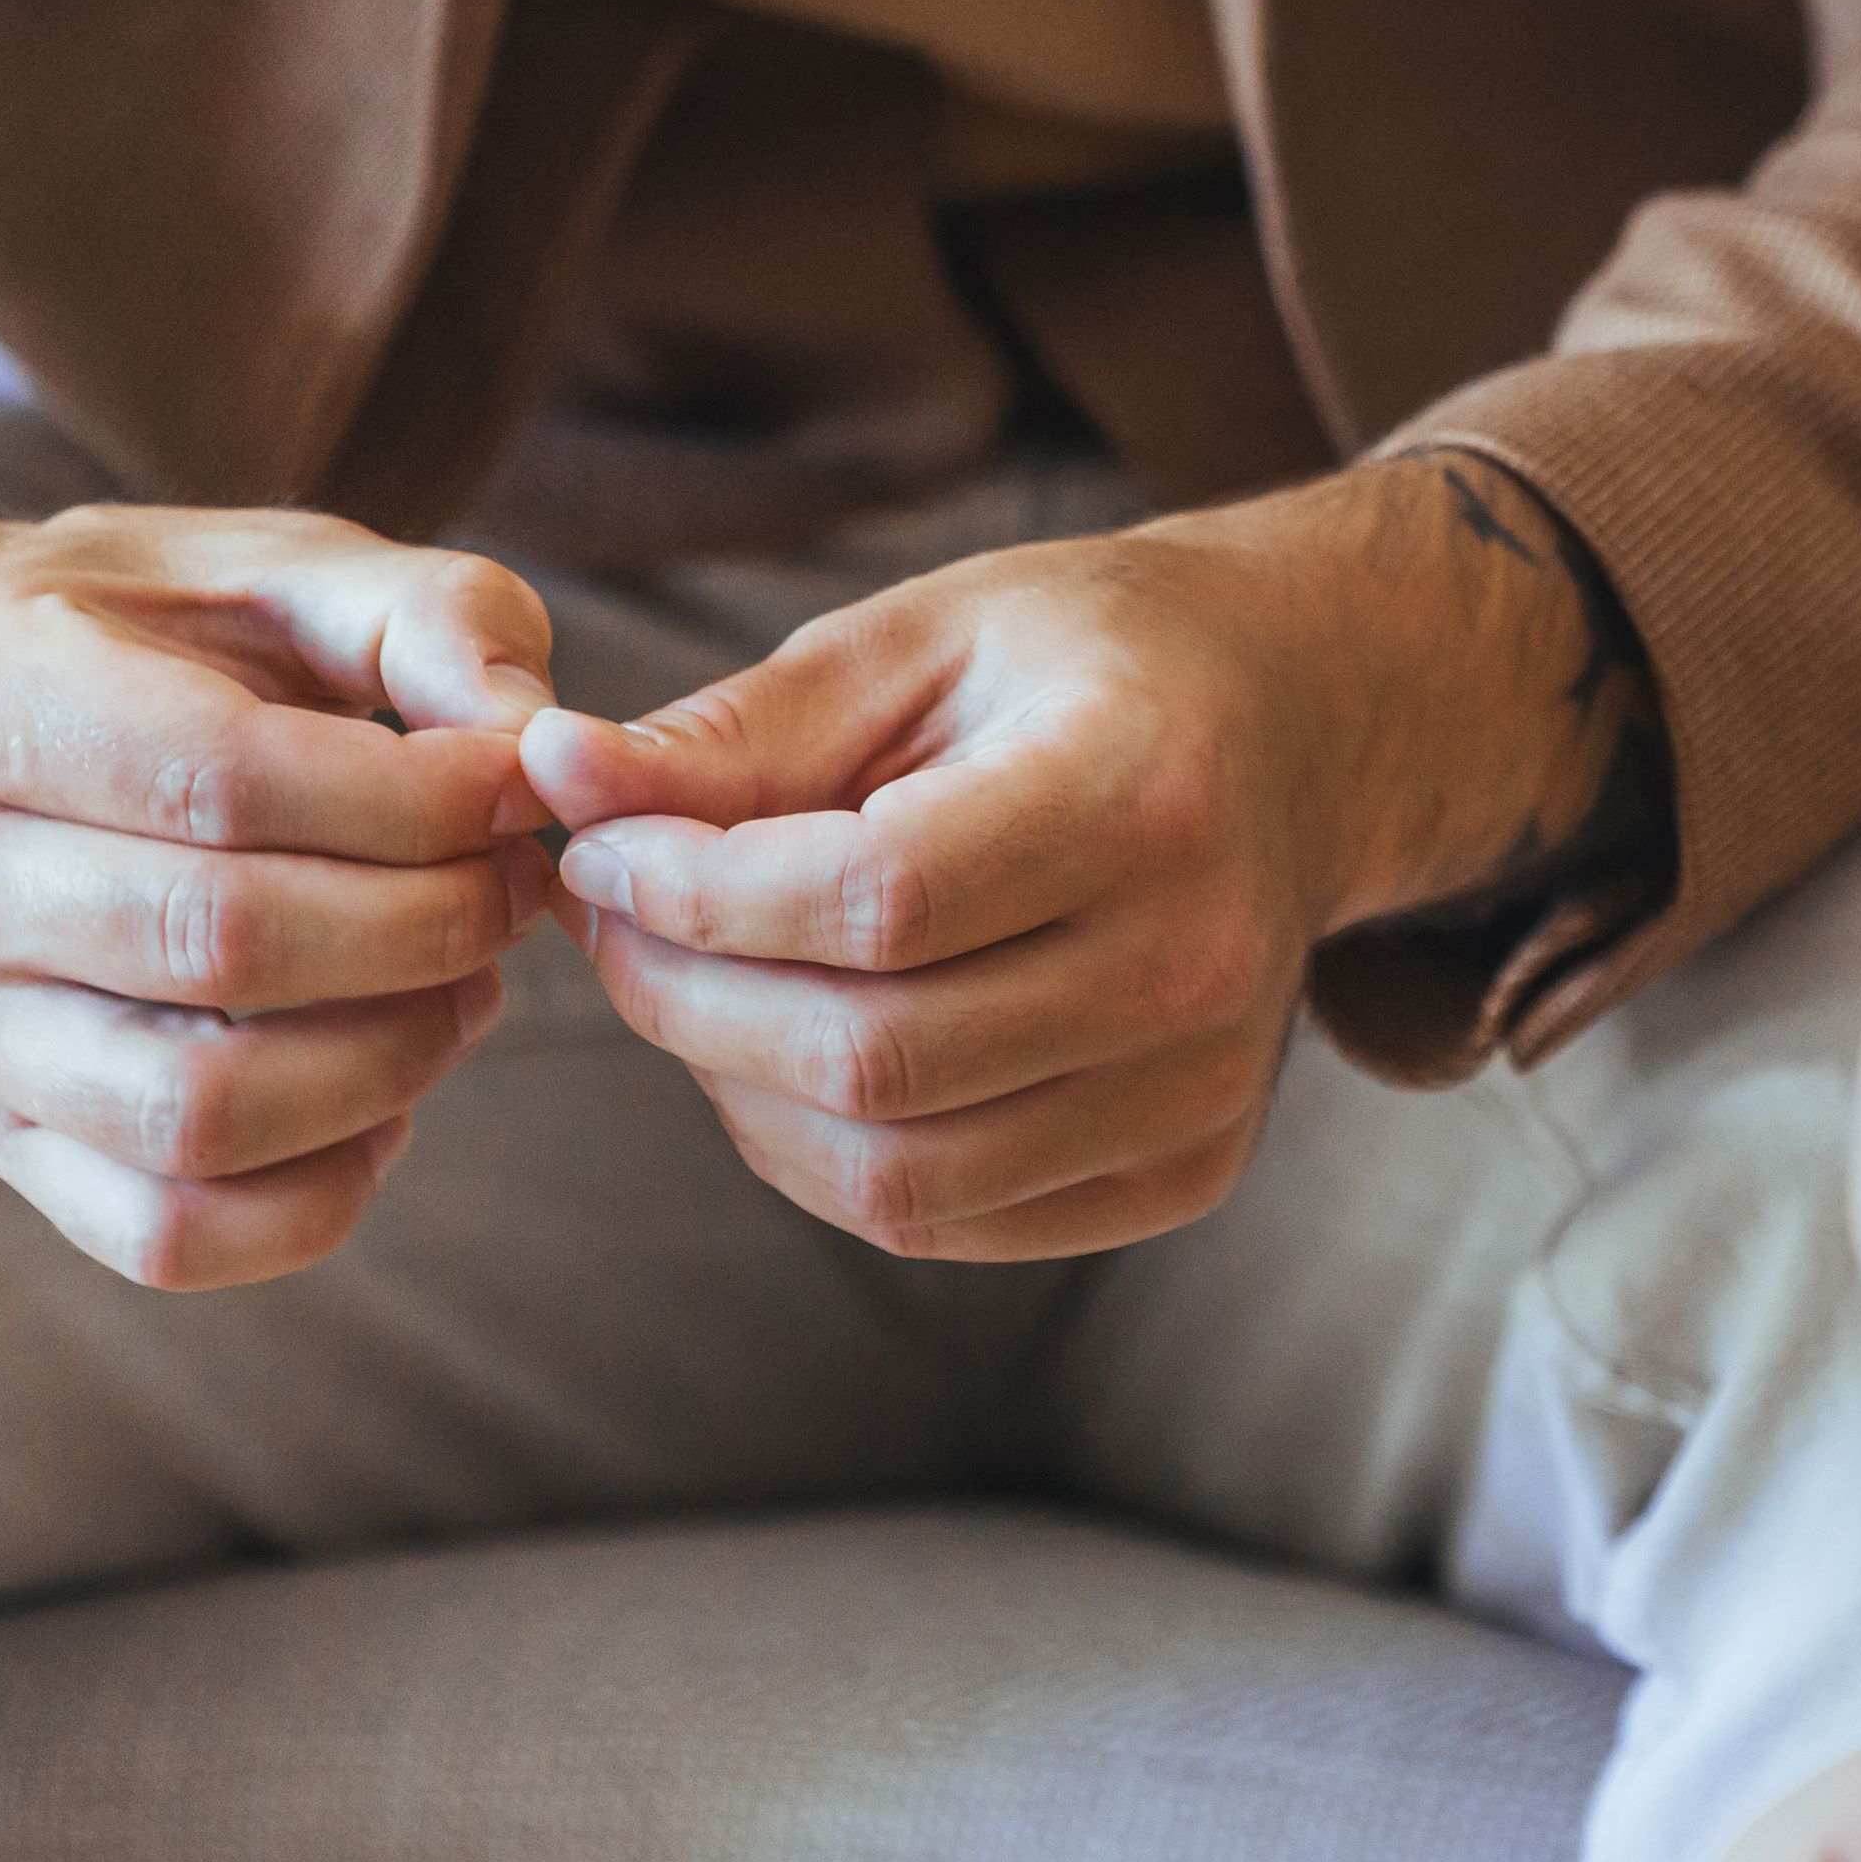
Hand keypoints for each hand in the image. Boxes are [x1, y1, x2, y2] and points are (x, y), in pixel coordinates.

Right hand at [0, 474, 564, 1288]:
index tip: (521, 784)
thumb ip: (435, 617)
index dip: (417, 797)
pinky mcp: (3, 1142)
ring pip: (196, 1111)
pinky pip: (171, 1234)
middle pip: (221, 943)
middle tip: (517, 884)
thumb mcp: (289, 567)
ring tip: (469, 982)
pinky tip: (389, 1094)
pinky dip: (323, 1191)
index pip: (221, 777)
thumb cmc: (166, 637)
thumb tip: (536, 743)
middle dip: (430, 921)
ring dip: (393, 1057)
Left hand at [525, 452, 1650, 1264]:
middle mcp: (1196, 962)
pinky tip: (796, 1052)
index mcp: (1145, 794)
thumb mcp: (920, 640)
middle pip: (871, 1058)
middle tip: (615, 926)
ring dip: (736, 1096)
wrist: (1306, 731)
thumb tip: (555, 782)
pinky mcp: (1187, 1168)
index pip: (876, 902)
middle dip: (685, 1001)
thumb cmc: (1089, 664)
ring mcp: (1202, 1088)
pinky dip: (825, 1156)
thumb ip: (739, 730)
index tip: (598, 853)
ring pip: (894, 1175)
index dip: (697, 896)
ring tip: (694, 989)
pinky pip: (947, 1221)